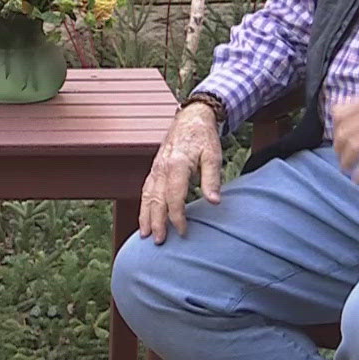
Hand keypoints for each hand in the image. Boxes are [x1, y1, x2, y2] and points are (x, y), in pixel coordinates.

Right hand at [138, 102, 224, 243]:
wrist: (191, 118)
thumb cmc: (204, 137)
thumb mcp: (213, 156)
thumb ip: (212, 179)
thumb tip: (215, 202)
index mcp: (176, 165)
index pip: (174, 197)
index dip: (177, 217)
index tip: (183, 232)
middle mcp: (161, 168)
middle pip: (156, 200)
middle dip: (156, 222)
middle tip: (159, 242)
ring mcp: (155, 168)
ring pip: (147, 196)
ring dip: (145, 216)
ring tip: (145, 235)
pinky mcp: (154, 169)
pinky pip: (145, 190)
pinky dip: (143, 206)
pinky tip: (144, 217)